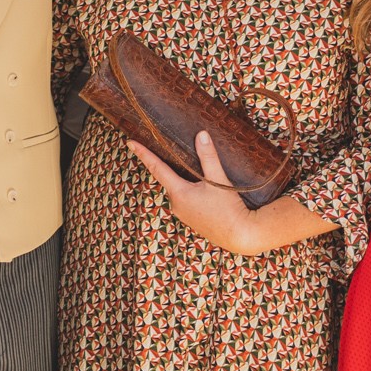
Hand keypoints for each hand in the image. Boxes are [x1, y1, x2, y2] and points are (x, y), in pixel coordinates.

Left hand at [128, 131, 264, 254]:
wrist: (240, 236)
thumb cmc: (229, 209)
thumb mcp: (218, 180)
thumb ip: (208, 157)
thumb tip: (201, 135)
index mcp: (179, 193)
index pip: (157, 168)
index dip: (143, 154)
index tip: (130, 142)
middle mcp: (176, 204)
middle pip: (167, 178)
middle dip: (165, 165)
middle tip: (160, 148)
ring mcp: (183, 214)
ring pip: (177, 190)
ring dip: (180, 179)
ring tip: (186, 166)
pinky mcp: (192, 220)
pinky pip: (185, 200)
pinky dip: (187, 190)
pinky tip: (199, 188)